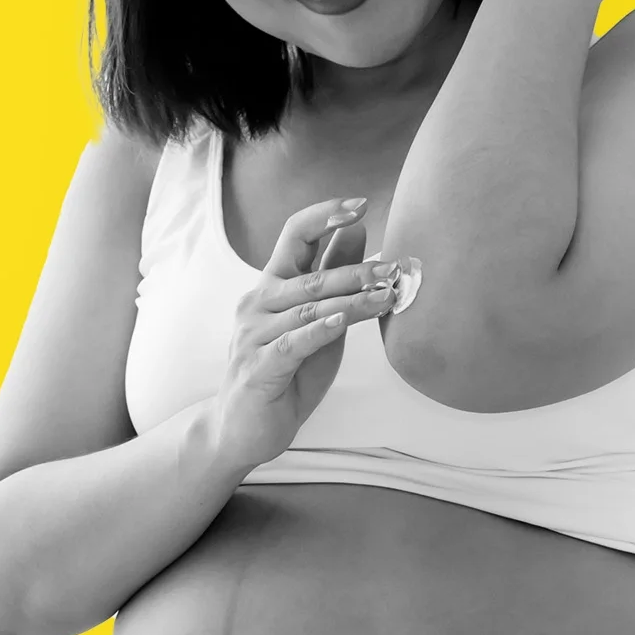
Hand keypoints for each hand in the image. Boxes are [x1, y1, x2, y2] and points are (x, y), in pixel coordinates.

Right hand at [201, 197, 404, 474]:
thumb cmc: (284, 374)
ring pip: (308, 308)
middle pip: (309, 274)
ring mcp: (254, 335)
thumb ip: (332, 280)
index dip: (324, 215)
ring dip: (351, 300)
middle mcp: (257, 304)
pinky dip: (319, 330)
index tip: (359, 205)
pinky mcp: (258, 367)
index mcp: (271, 287)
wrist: (241, 429)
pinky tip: (342, 321)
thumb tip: (357, 233)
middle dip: (355, 269)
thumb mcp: (316, 322)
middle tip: (392, 267)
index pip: (293, 235)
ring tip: (386, 295)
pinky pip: (293, 343)